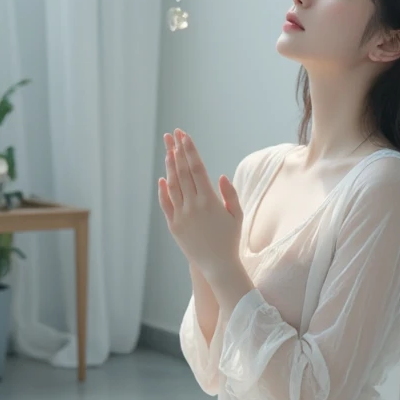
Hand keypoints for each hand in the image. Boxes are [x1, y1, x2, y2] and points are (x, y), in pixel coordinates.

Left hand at [158, 129, 242, 277]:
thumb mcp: (236, 215)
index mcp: (209, 201)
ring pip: (172, 185)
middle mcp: (192, 206)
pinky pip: (166, 203)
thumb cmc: (230, 239)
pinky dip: (163, 190)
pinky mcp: (174, 226)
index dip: (190, 151)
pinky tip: (163, 178)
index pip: (197, 169)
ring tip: (169, 150)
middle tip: (173, 134)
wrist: (217, 265)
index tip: (185, 136)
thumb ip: (229, 194)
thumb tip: (219, 176)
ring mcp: (181, 216)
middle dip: (177, 151)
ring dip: (170, 166)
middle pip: (182, 172)